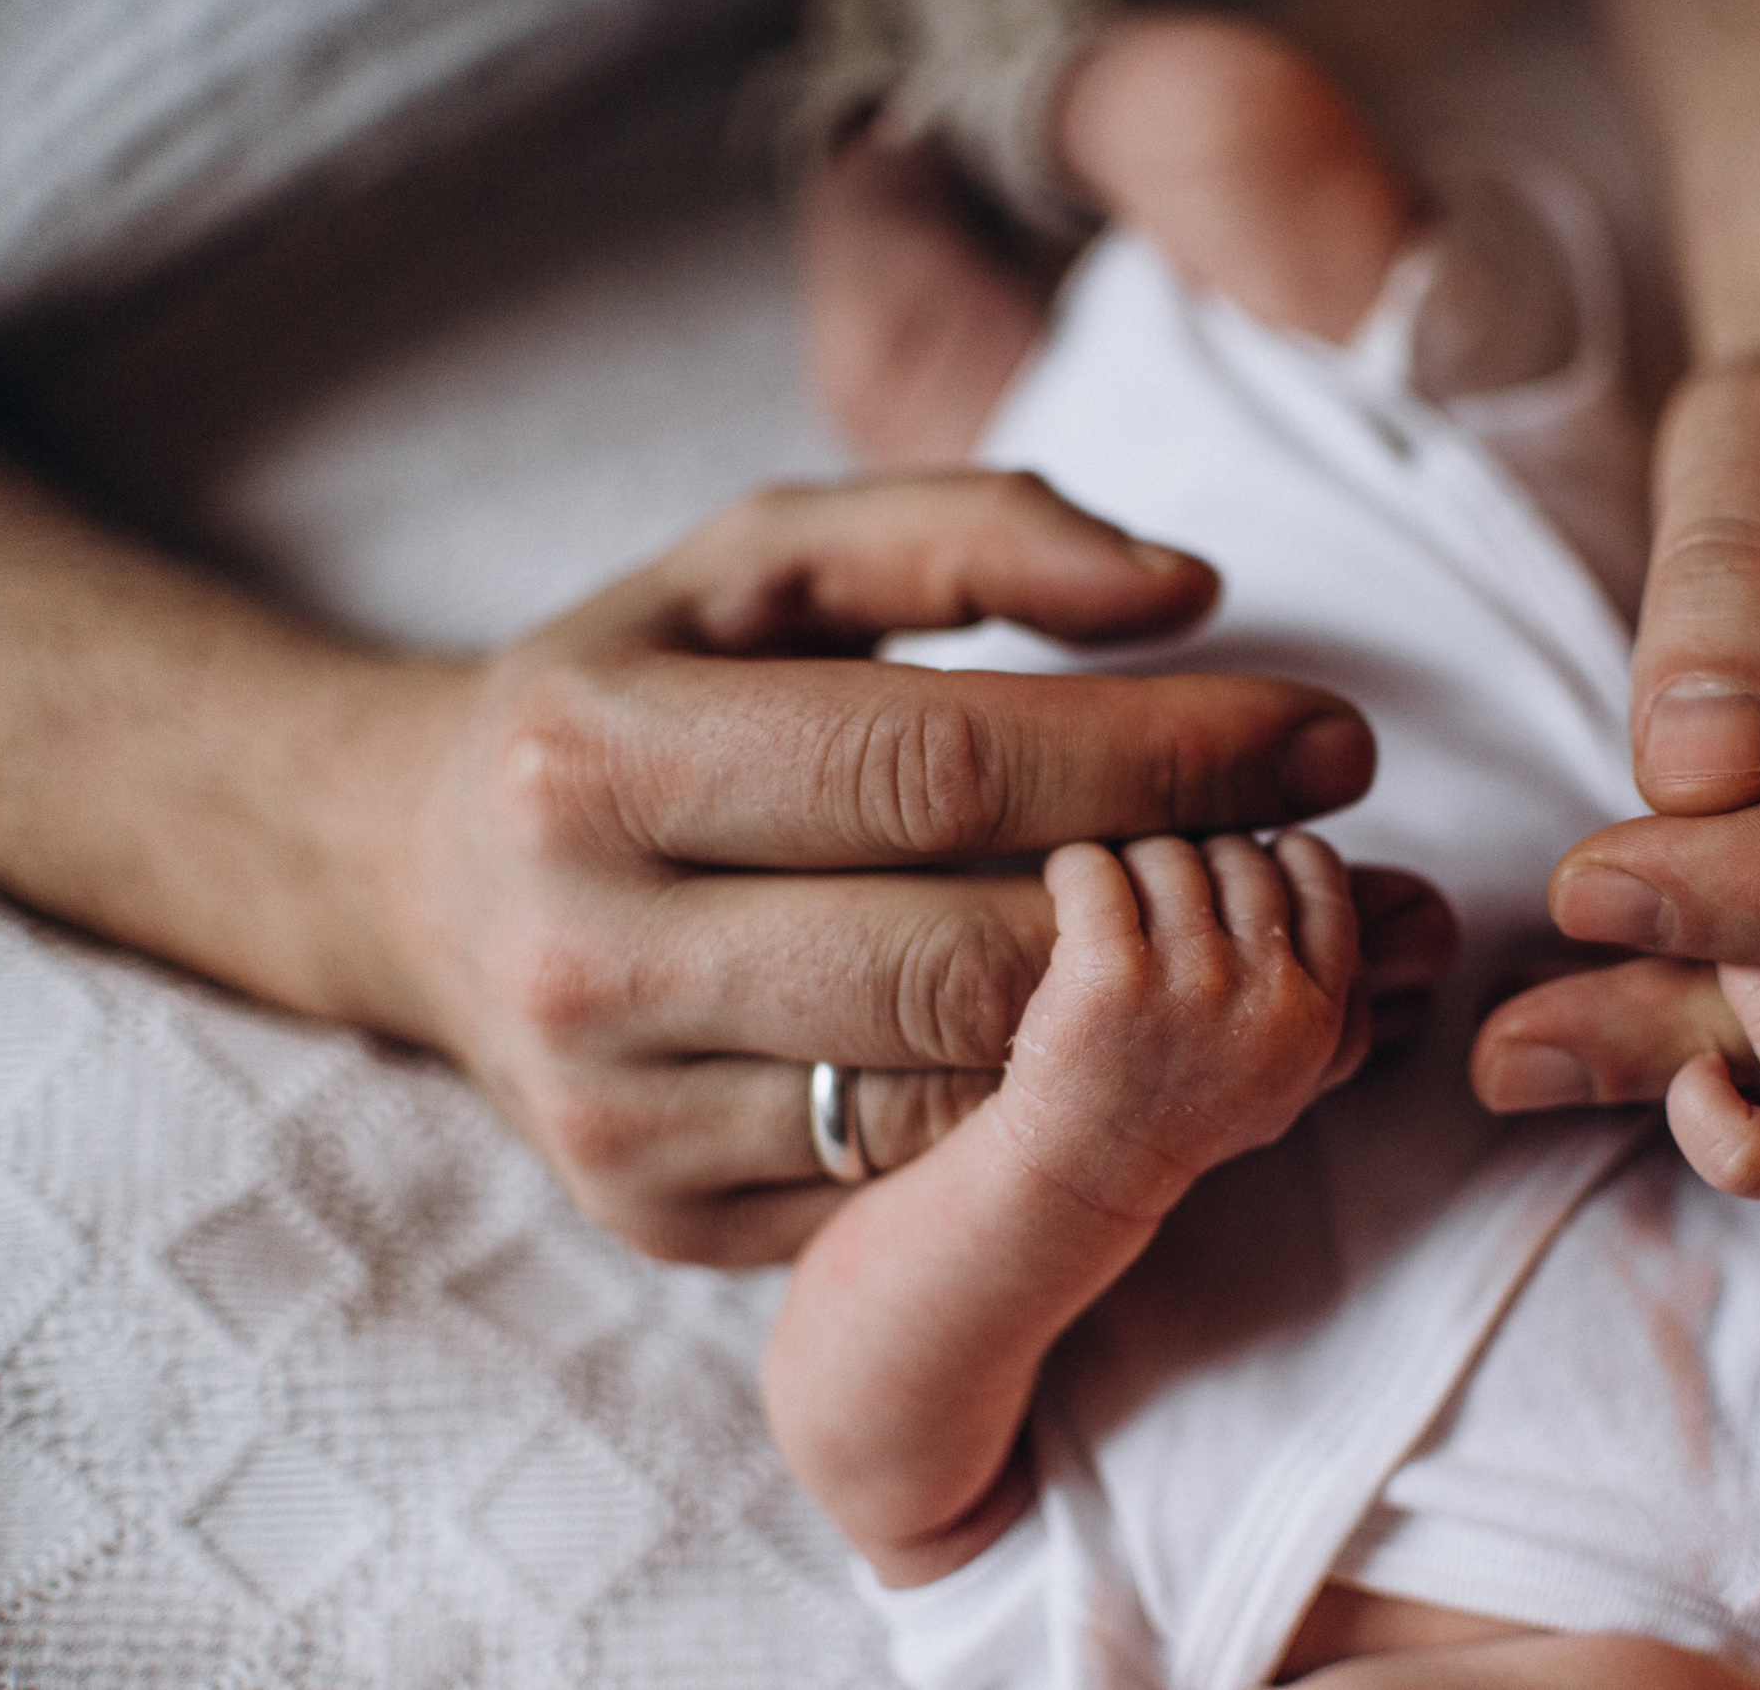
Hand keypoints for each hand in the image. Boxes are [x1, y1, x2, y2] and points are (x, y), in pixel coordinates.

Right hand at [379, 473, 1445, 1261]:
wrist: (422, 884)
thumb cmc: (634, 693)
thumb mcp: (759, 562)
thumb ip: (968, 536)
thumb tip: (1190, 589)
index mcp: (594, 760)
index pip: (942, 768)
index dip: (1167, 753)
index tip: (1334, 739)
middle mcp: (587, 957)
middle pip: (968, 957)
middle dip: (1188, 905)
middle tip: (1336, 857)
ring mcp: (623, 1121)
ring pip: (960, 1096)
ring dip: (1150, 1027)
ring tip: (1280, 948)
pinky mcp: (667, 1223)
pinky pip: (919, 1182)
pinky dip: (1053, 1114)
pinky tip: (1139, 1041)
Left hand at [990, 832, 1360, 1223]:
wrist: (1086, 1175)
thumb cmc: (1185, 1105)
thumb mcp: (1292, 1066)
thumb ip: (1350, 994)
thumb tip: (1429, 922)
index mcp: (1317, 1016)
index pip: (1319, 881)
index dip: (1275, 860)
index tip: (1237, 871)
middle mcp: (1265, 999)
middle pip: (1241, 857)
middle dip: (1199, 863)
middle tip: (1161, 901)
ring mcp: (1188, 986)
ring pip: (1170, 855)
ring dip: (1134, 865)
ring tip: (1115, 905)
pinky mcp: (1108, 976)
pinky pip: (1096, 867)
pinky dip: (1075, 867)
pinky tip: (1070, 888)